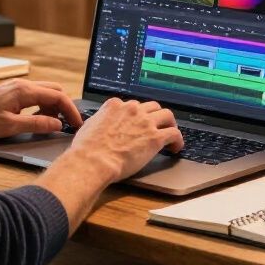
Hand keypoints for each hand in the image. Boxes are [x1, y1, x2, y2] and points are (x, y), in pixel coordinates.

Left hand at [0, 79, 83, 140]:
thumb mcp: (10, 126)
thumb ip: (37, 124)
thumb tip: (57, 124)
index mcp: (24, 91)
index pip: (57, 96)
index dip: (70, 110)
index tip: (77, 123)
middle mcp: (21, 85)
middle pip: (53, 91)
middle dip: (63, 107)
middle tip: (66, 125)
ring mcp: (15, 87)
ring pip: (43, 93)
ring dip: (51, 108)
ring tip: (49, 125)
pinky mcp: (9, 93)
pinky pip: (33, 96)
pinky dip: (40, 107)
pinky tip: (35, 120)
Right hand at [68, 98, 182, 181]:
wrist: (94, 160)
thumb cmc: (87, 148)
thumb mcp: (89, 126)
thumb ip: (99, 121)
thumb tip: (99, 126)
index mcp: (115, 106)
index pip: (132, 105)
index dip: (136, 114)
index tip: (138, 122)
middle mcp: (132, 109)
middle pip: (152, 106)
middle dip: (155, 116)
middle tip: (156, 126)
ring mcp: (145, 122)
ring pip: (167, 115)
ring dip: (170, 123)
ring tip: (170, 133)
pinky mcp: (155, 137)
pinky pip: (174, 133)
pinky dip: (178, 139)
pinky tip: (176, 147)